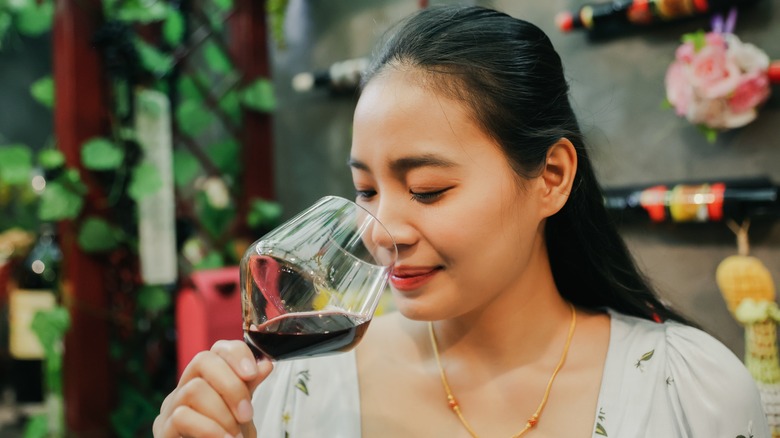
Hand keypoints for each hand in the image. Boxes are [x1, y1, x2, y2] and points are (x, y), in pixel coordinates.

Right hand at [153, 340, 273, 437]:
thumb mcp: (242, 412)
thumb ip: (249, 388)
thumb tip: (266, 364)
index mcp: (204, 379)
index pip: (217, 349)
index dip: (237, 354)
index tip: (253, 373)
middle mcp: (184, 387)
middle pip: (203, 360)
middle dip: (231, 385)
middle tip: (247, 414)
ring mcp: (169, 408)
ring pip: (194, 389)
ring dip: (222, 413)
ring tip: (236, 435)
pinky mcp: (162, 429)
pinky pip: (182, 417)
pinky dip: (209, 429)